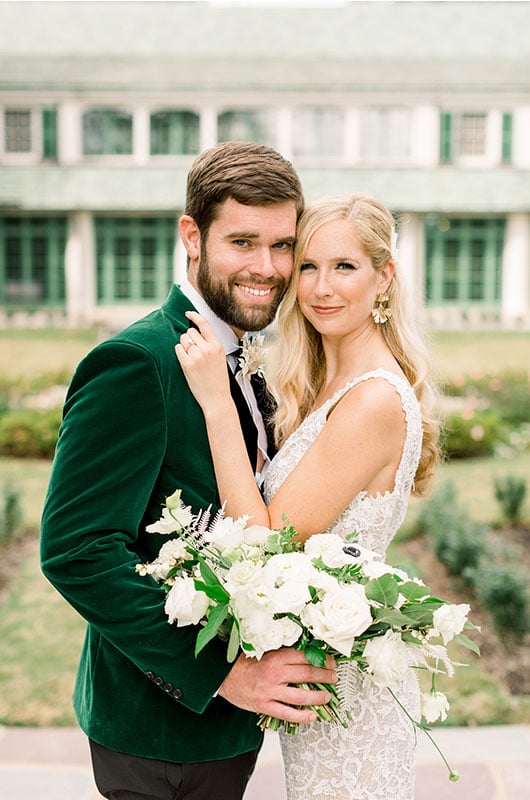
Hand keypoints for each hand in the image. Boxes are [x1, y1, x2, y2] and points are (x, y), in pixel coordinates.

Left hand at [175, 311, 231, 411]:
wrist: (216, 398)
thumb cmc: (218, 379)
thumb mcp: (220, 358)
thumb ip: (210, 344)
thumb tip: (195, 332)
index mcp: (217, 346)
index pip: (204, 324)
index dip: (194, 316)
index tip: (188, 313)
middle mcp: (207, 349)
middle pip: (190, 332)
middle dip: (189, 339)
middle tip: (194, 352)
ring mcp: (197, 356)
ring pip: (183, 340)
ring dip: (184, 346)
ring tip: (191, 359)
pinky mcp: (187, 364)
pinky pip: (177, 349)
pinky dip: (179, 353)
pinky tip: (186, 362)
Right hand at [218, 647, 336, 724]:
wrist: (224, 676)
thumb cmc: (246, 663)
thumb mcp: (265, 651)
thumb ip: (284, 653)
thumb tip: (308, 653)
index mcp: (275, 657)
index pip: (305, 657)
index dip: (322, 659)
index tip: (331, 661)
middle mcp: (274, 674)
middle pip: (307, 675)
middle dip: (325, 676)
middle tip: (334, 677)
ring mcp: (270, 692)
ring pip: (301, 696)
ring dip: (318, 697)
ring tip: (328, 696)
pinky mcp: (265, 706)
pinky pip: (287, 714)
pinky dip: (302, 716)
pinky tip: (312, 716)